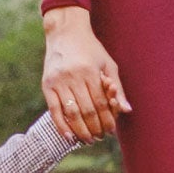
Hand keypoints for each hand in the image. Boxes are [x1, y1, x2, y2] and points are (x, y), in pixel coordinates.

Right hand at [41, 6, 130, 143]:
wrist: (65, 32)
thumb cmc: (91, 48)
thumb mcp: (108, 64)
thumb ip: (117, 88)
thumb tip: (127, 110)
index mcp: (90, 71)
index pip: (101, 103)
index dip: (107, 119)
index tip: (111, 131)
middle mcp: (73, 76)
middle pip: (87, 111)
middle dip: (95, 128)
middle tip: (100, 137)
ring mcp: (58, 81)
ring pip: (71, 113)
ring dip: (80, 130)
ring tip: (88, 140)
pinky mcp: (47, 84)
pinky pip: (54, 110)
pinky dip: (61, 125)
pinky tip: (69, 136)